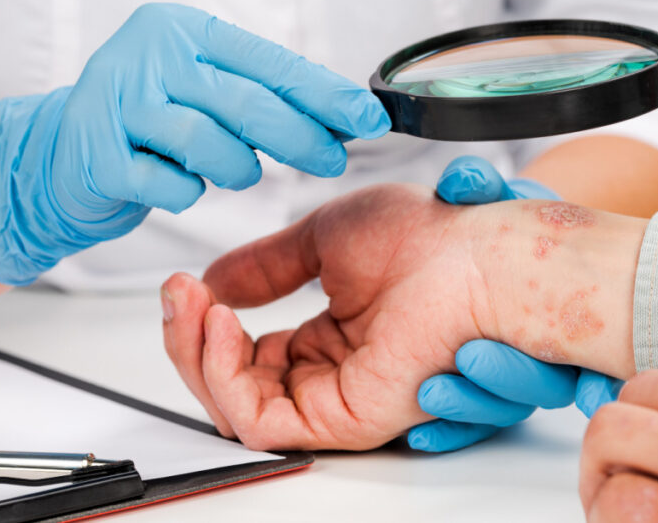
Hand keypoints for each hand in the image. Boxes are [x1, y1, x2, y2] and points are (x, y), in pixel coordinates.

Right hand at [0, 3, 387, 285]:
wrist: (64, 151)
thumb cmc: (154, 119)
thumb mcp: (206, 88)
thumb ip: (262, 92)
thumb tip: (342, 114)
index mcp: (185, 31)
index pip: (271, 64)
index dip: (325, 96)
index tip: (369, 119)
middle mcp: (150, 57)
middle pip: (248, 104)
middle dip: (301, 138)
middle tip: (331, 160)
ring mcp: (118, 103)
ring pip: (212, 145)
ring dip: (237, 169)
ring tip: (235, 170)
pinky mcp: (98, 156)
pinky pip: (172, 187)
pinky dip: (187, 192)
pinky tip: (180, 182)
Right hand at [163, 183, 642, 449]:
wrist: (479, 248)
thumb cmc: (431, 235)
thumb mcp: (324, 238)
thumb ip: (265, 267)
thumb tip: (213, 282)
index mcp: (333, 336)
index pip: (247, 354)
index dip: (204, 321)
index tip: (183, 282)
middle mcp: (335, 372)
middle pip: (233, 385)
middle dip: (188, 340)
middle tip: (177, 294)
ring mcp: (341, 397)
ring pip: (236, 407)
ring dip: (197, 355)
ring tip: (194, 305)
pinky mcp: (348, 417)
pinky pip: (260, 422)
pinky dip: (223, 378)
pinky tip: (223, 327)